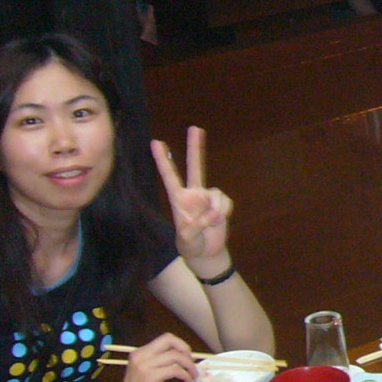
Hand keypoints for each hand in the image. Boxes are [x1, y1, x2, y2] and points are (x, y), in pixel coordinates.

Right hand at [109, 333, 197, 381]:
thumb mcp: (147, 373)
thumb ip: (160, 363)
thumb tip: (185, 357)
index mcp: (139, 353)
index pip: (165, 338)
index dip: (181, 345)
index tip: (188, 357)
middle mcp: (140, 356)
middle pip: (170, 341)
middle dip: (186, 350)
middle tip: (192, 364)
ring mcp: (144, 366)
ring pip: (175, 356)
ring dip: (189, 366)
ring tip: (193, 376)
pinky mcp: (149, 378)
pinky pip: (175, 370)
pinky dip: (186, 375)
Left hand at [152, 127, 234, 267]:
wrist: (206, 253)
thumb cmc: (190, 245)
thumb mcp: (187, 238)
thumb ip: (197, 225)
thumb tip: (213, 214)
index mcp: (178, 199)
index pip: (169, 176)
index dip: (163, 160)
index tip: (155, 142)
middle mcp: (193, 194)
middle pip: (195, 166)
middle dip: (195, 147)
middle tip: (194, 128)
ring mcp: (208, 198)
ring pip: (217, 194)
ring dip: (217, 210)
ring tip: (213, 223)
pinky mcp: (221, 204)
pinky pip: (226, 202)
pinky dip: (225, 212)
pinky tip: (220, 221)